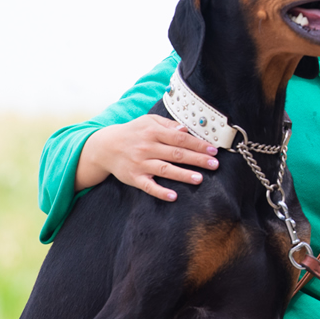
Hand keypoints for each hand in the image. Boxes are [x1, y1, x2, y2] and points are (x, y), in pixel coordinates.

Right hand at [76, 115, 219, 200]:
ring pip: (165, 170)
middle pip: (176, 154)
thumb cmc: (133, 133)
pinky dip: (160, 192)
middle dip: (197, 159)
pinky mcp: (134, 178)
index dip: (197, 144)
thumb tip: (186, 129)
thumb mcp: (148, 122)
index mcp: (153, 132)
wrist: (105, 146)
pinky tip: (173, 196)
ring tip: (199, 179)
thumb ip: (168, 125)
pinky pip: (148, 186)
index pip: (180, 138)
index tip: (212, 149)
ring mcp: (140, 163)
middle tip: (214, 164)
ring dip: (183, 175)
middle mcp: (147, 147)